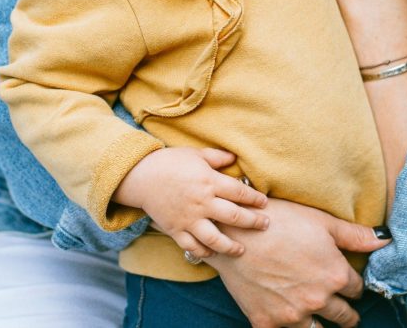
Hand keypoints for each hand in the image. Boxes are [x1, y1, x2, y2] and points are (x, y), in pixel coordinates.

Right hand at [114, 147, 268, 258]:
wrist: (141, 176)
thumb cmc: (171, 161)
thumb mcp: (196, 154)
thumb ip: (217, 157)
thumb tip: (235, 158)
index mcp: (209, 182)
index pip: (239, 193)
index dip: (255, 199)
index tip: (265, 203)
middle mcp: (202, 202)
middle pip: (234, 217)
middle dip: (253, 222)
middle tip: (265, 225)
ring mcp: (189, 218)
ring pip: (215, 238)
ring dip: (231, 246)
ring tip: (241, 250)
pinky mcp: (176, 229)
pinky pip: (192, 246)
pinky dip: (204, 252)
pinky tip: (213, 253)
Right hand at [206, 198, 390, 327]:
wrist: (234, 231)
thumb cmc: (279, 220)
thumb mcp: (322, 221)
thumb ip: (355, 235)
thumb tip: (386, 239)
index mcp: (336, 276)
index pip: (357, 289)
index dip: (355, 286)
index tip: (350, 285)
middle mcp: (318, 300)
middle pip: (344, 317)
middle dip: (347, 314)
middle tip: (346, 313)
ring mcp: (292, 315)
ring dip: (322, 326)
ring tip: (321, 321)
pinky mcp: (266, 322)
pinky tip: (289, 322)